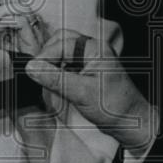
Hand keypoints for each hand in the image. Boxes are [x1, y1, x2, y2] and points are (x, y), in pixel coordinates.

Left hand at [0, 0, 48, 55]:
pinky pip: (21, 20)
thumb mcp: (1, 40)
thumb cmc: (17, 59)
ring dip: (0, 12)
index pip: (10, 1)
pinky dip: (6, 22)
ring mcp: (33, 28)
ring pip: (19, 6)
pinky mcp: (34, 36)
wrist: (26, 73)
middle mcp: (29, 21)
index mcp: (21, 20)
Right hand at [24, 30, 155, 151]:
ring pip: (63, 51)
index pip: (62, 43)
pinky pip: (67, 62)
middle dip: (47, 55)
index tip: (32, 70)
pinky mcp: (87, 69)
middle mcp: (93, 50)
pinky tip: (54, 82)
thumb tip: (33, 68)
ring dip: (52, 62)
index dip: (45, 56)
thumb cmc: (114, 107)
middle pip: (62, 41)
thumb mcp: (81, 93)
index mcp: (96, 49)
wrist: (129, 121)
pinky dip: (57, 70)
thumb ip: (55, 79)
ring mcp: (90, 59)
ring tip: (45, 78)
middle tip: (37, 72)